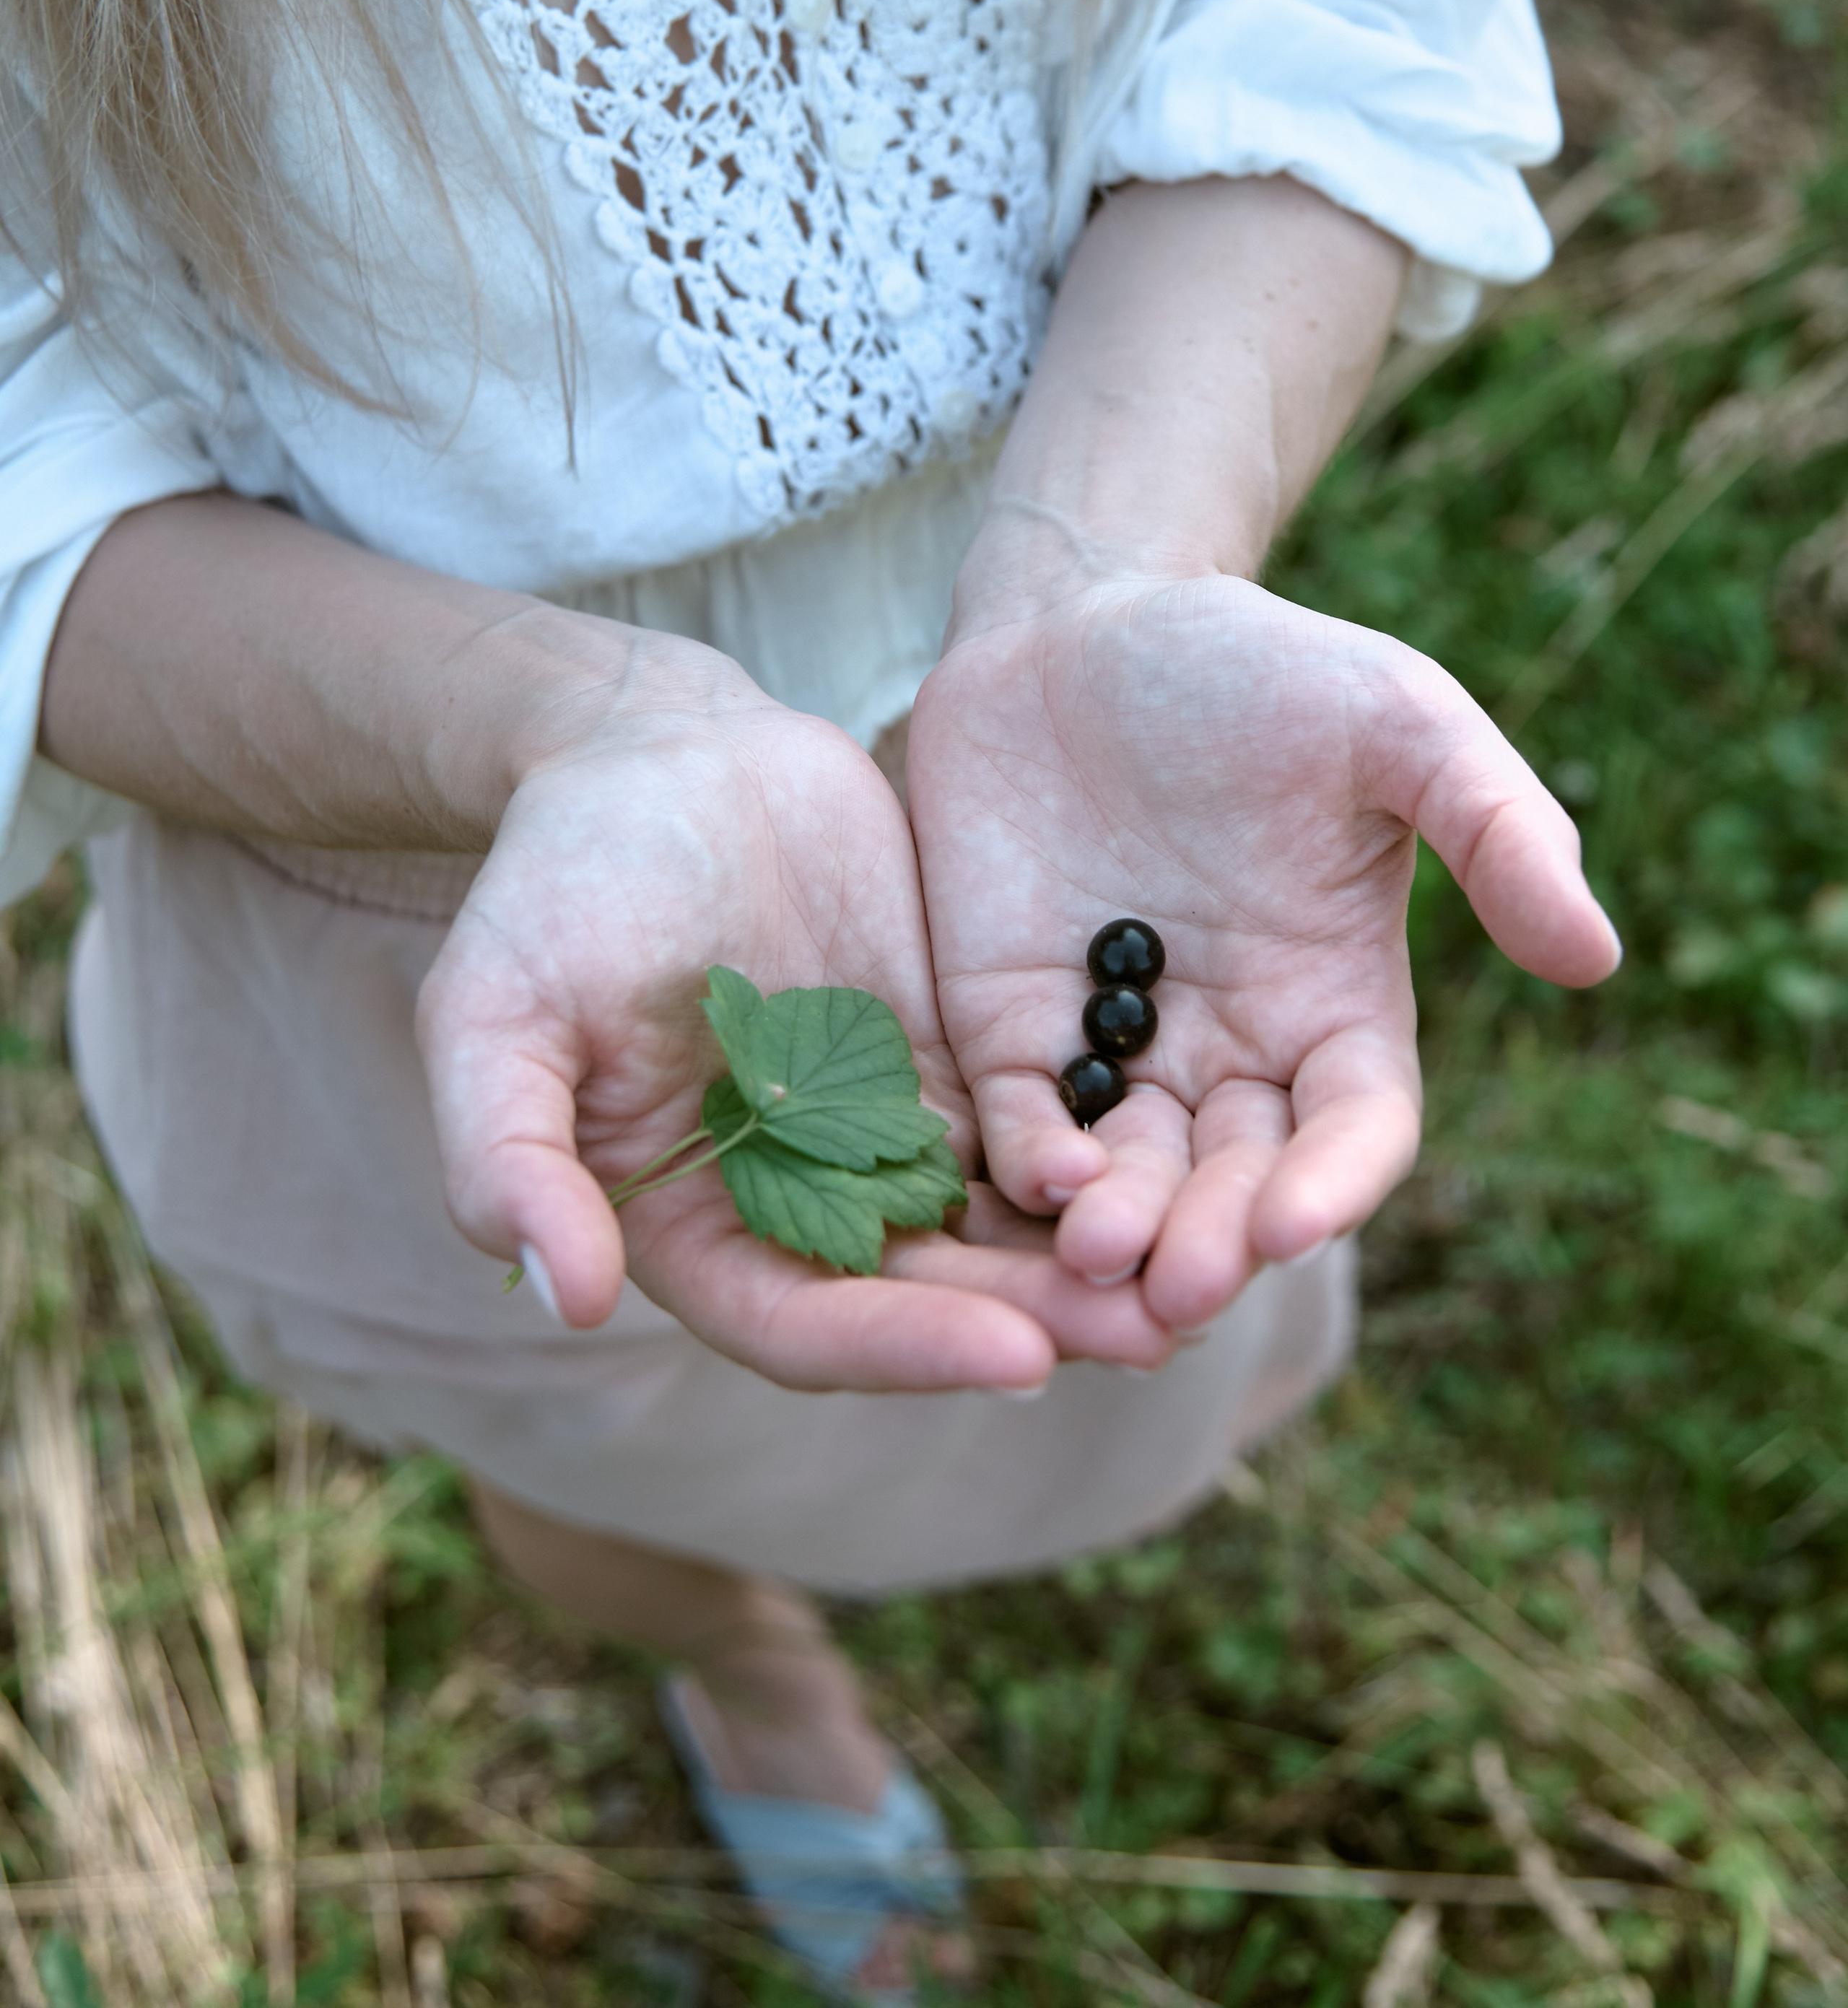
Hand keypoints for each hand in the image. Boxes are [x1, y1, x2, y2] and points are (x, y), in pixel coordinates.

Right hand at [416, 633, 1174, 1388]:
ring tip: (1206, 1268)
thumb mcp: (494, 1010)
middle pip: (929, 1292)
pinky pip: (1038, 1127)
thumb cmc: (554, 882)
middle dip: (1041, 1318)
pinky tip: (1201, 1157)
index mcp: (693, 1225)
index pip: (807, 1324)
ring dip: (1096, 1258)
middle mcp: (798, 1205)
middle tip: (1160, 1326)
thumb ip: (504, 1151)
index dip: (908, 1345)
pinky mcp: (952, 1060)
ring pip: (1000, 1226)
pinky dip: (1108, 1156)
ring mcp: (883, 1134)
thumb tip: (560, 1292)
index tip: (1019, 1355)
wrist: (654, 756)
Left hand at [907, 574, 1619, 1333]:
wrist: (1083, 613)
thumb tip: (1596, 958)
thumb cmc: (1256, 663)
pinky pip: (1017, 1116)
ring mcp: (1113, 1041)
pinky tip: (1033, 1181)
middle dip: (1212, 1237)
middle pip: (1234, 1180)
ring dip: (1117, 1229)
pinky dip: (1025, 1160)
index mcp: (1333, 1000)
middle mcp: (1229, 1046)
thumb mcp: (1397, 721)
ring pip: (1125, 1176)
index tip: (1296, 1220)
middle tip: (1181, 1284)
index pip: (1352, 1126)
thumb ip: (1494, 829)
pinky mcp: (1005, 1022)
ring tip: (1097, 1260)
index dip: (1333, 1183)